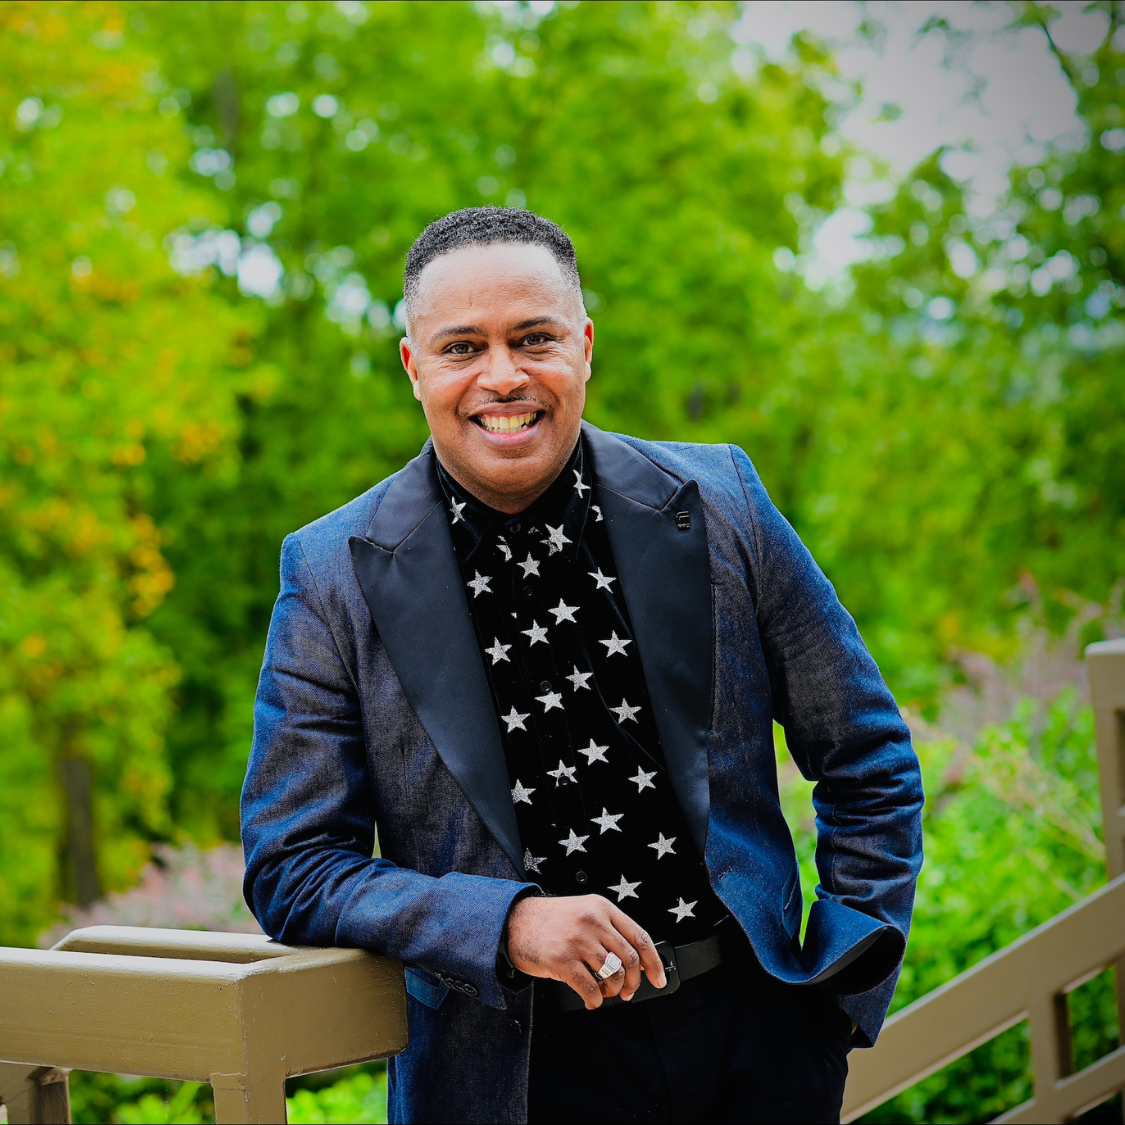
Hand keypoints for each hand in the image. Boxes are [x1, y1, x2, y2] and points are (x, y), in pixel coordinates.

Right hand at [505, 894, 665, 1008]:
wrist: (515, 921)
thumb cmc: (551, 921)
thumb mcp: (584, 912)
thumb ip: (609, 929)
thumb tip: (636, 962)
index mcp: (602, 908)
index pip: (640, 937)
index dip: (654, 962)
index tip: (659, 979)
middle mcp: (593, 921)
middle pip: (630, 959)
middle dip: (634, 983)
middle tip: (628, 992)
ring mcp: (578, 940)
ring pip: (613, 975)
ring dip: (613, 992)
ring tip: (605, 993)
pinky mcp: (562, 960)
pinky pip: (591, 989)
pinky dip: (596, 1001)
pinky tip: (591, 1000)